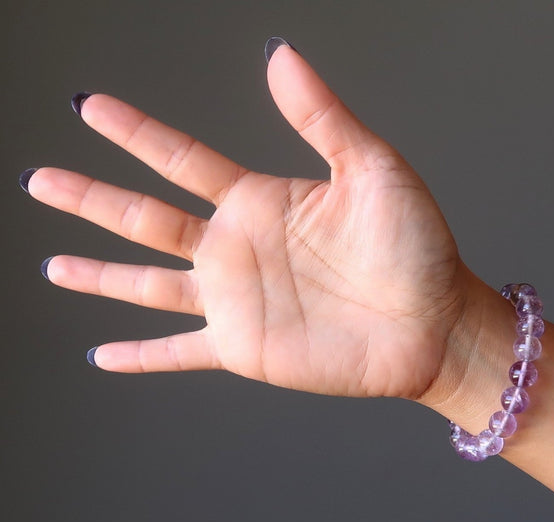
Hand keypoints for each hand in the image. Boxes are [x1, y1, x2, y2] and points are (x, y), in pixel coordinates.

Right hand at [27, 42, 476, 399]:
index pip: (180, 159)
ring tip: (53, 265)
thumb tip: (278, 53)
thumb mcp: (372, 169)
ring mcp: (236, 302)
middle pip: (145, 218)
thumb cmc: (415, 247)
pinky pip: (178, 351)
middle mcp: (237, 249)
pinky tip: (102, 356)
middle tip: (42, 180)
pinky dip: (140, 355)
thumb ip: (322, 117)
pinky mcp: (243, 349)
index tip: (89, 108)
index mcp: (260, 200)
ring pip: (147, 284)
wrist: (432, 324)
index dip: (134, 133)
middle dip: (92, 198)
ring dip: (99, 275)